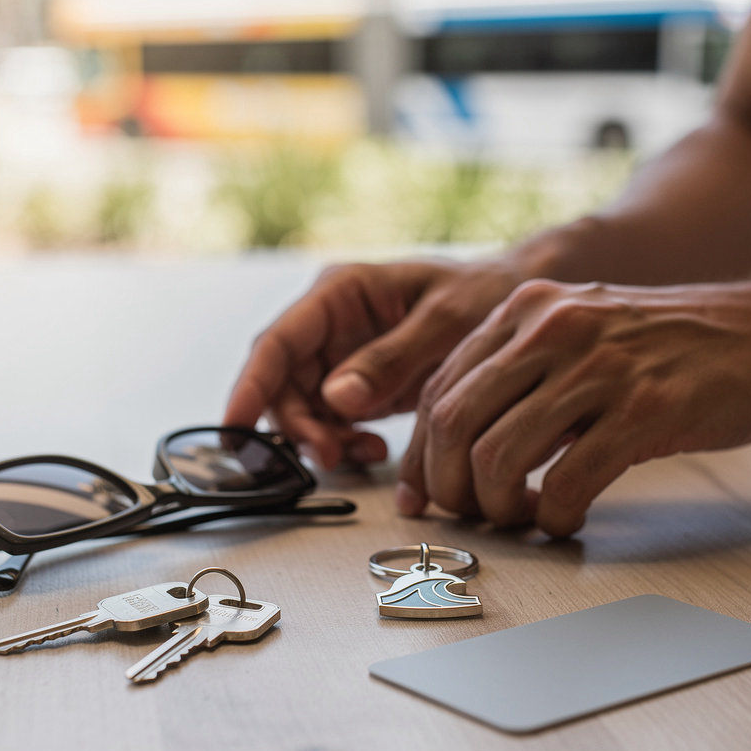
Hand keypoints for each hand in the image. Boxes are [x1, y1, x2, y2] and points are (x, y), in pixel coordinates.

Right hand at [223, 257, 523, 467]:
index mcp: (340, 293)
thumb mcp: (446, 321)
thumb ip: (393, 358)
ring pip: (303, 408)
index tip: (235, 427)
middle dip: (297, 426)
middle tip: (328, 457)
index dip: (251, 387)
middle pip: (283, 383)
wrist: (514, 301)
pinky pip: (331, 421)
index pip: (278, 342)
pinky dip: (343, 442)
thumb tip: (337, 399)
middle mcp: (331, 325)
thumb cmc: (484, 293)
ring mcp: (342, 356)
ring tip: (364, 452)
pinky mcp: (358, 384)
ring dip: (321, 438)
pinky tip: (373, 449)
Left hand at [397, 275, 750, 535]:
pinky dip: (555, 516)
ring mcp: (598, 366)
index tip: (419, 495)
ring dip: (497, 507)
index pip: (436, 389)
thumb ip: (519, 379)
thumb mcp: (579, 335)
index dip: (418, 455)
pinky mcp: (645, 408)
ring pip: (497, 456)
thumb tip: (457, 451)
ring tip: (521, 518)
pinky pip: (568, 481)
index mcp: (526, 310)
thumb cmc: (670, 346)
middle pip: (451, 423)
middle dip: (447, 486)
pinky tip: (566, 519)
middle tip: (467, 514)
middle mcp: (551, 328)